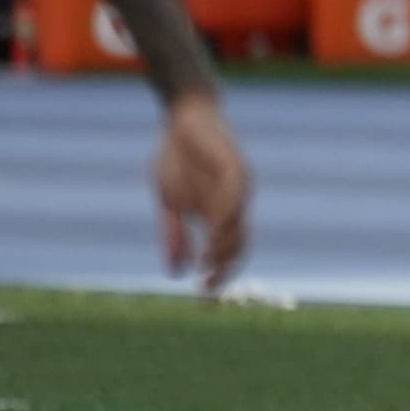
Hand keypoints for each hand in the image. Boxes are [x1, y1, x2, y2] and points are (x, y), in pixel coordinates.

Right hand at [154, 91, 251, 295]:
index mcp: (220, 214)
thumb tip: (175, 272)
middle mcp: (234, 204)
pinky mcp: (234, 167)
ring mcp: (236, 186)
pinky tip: (214, 230)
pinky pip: (236, 195)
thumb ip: (174, 235)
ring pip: (238, 225)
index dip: (219, 274)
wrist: (184, 116)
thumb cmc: (178, 158)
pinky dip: (226, 216)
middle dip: (224, 269)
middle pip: (239, 244)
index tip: (203, 295)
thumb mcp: (170, 202)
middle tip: (207, 288)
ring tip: (208, 265)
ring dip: (224, 248)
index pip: (229, 251)